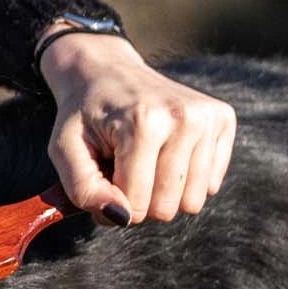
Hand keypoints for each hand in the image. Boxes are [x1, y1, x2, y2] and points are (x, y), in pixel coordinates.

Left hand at [37, 30, 236, 224]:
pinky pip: (211, 185)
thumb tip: (121, 218)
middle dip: (140, 201)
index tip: (103, 180)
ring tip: (145, 160)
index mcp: (143, 123)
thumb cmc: (84, 116)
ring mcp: (208, 117)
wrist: (107, 71)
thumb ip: (83, 190)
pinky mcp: (223, 119)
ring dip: (164, 192)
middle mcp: (183, 118)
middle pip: (167, 208)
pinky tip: (167, 152)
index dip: (113, 205)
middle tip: (124, 168)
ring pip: (192, 202)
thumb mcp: (64, 151)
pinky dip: (186, 179)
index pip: (135, 205)